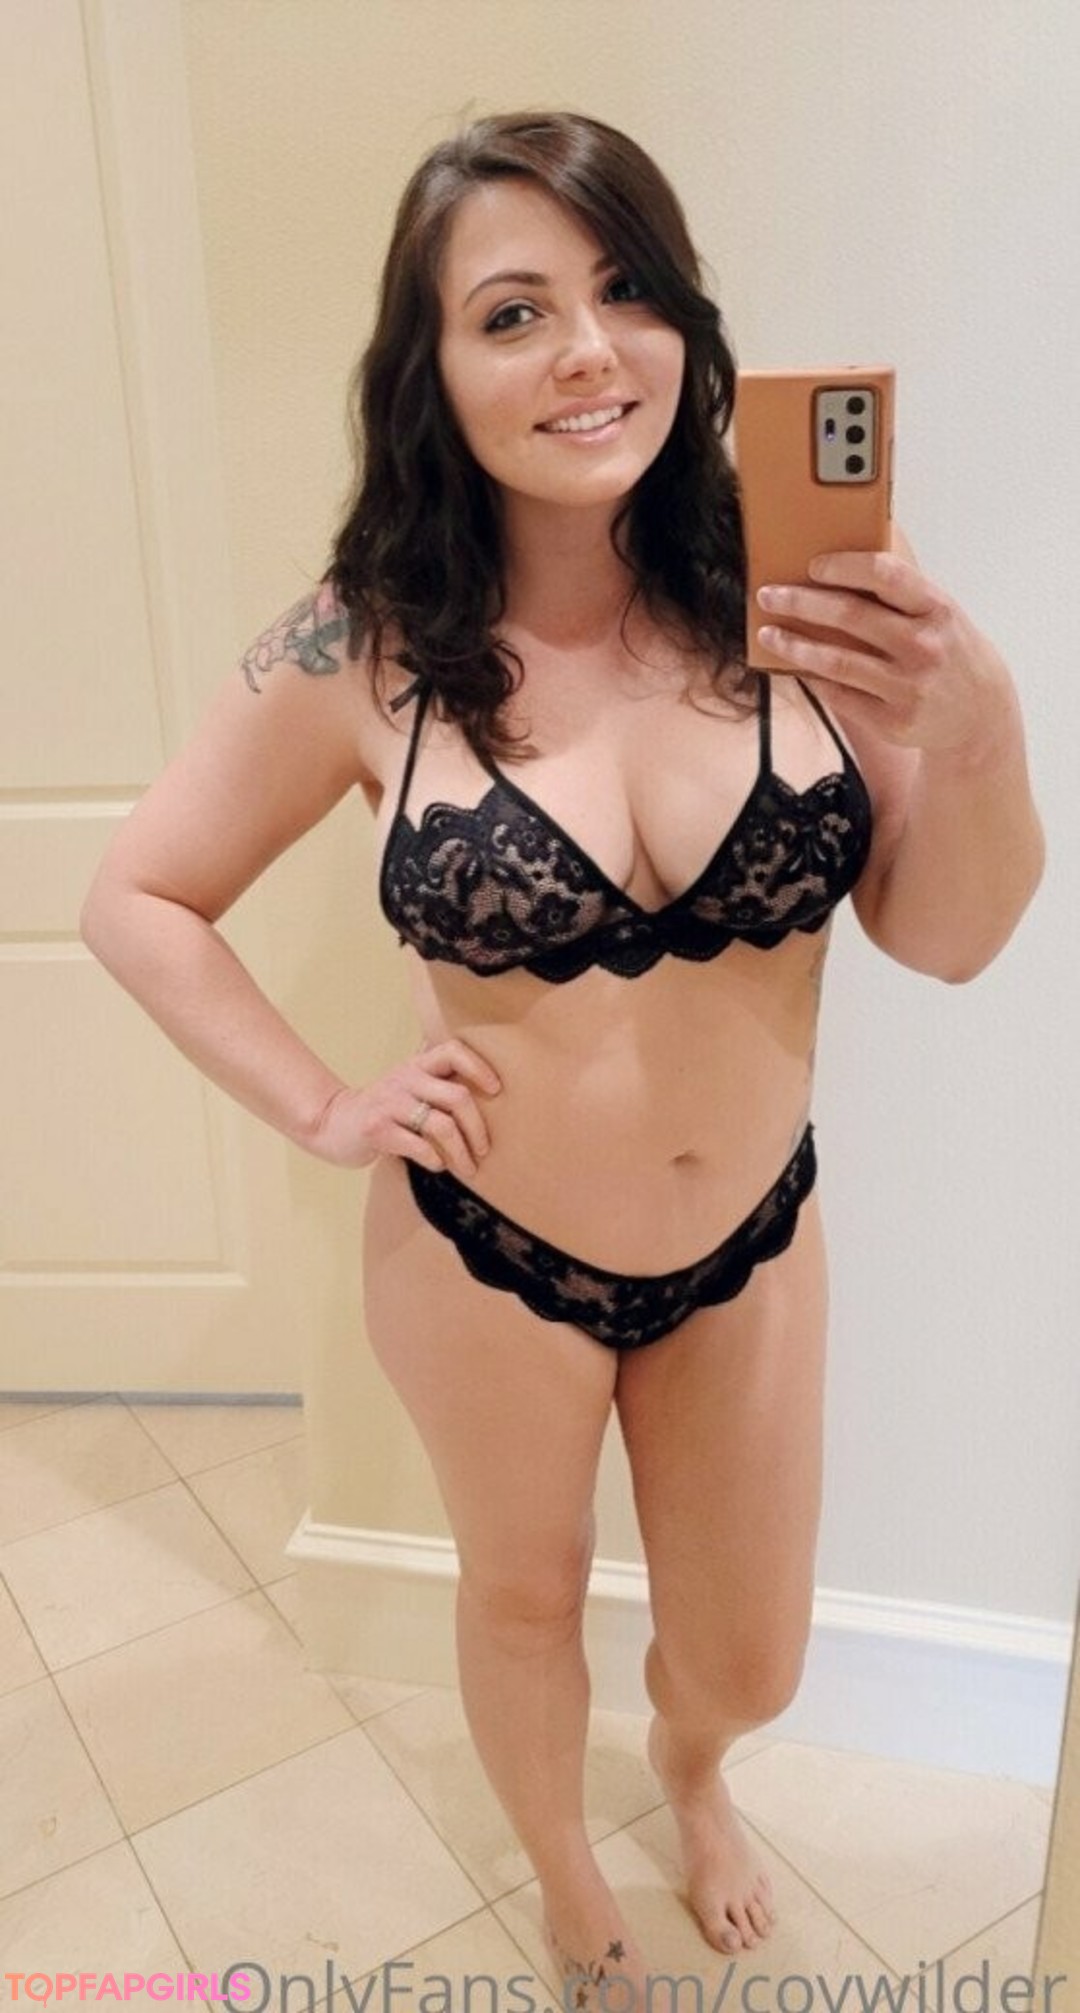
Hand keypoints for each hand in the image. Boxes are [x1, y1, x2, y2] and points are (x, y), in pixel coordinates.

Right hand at [311, 1039, 501, 1175]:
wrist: (334, 1124)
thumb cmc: (383, 1108)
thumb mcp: (407, 1084)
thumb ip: (435, 1076)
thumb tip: (482, 1073)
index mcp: (416, 1065)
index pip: (453, 1051)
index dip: (479, 1068)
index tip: (496, 1090)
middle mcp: (404, 1079)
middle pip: (457, 1097)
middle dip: (478, 1128)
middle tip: (484, 1149)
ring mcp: (389, 1103)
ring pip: (443, 1126)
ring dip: (462, 1152)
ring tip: (469, 1167)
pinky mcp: (377, 1129)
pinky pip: (420, 1147)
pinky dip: (436, 1160)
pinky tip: (438, 1165)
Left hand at [755, 548, 1017, 758]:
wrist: (980, 715)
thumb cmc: (948, 650)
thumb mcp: (939, 613)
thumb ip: (900, 593)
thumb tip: (837, 564)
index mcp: (937, 609)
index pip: (886, 575)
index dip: (844, 566)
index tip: (812, 565)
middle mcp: (924, 647)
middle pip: (851, 617)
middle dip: (801, 603)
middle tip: (768, 595)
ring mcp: (909, 687)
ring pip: (837, 662)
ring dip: (795, 646)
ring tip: (768, 634)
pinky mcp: (894, 721)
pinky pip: (841, 696)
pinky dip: (814, 679)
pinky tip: (796, 667)